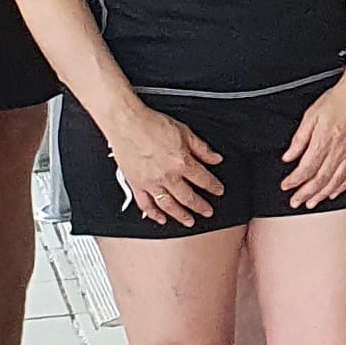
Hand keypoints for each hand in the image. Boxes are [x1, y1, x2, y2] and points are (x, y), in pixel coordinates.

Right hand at [109, 99, 222, 225]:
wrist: (126, 123)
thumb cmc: (151, 124)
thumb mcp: (184, 132)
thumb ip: (201, 148)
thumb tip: (216, 158)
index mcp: (181, 162)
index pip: (203, 179)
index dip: (213, 186)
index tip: (218, 191)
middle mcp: (167, 176)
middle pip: (188, 197)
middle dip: (200, 206)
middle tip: (207, 212)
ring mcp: (151, 182)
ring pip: (169, 205)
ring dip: (181, 215)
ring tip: (189, 221)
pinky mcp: (136, 184)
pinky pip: (146, 204)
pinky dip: (154, 214)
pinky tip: (161, 219)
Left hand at [283, 68, 345, 210]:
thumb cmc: (337, 100)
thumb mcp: (311, 116)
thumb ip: (299, 139)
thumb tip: (289, 157)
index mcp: (323, 142)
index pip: (305, 169)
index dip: (294, 181)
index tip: (285, 186)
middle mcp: (338, 151)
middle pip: (319, 180)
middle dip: (305, 193)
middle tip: (295, 202)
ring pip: (335, 182)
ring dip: (321, 195)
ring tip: (311, 203)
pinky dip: (341, 188)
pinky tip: (333, 192)